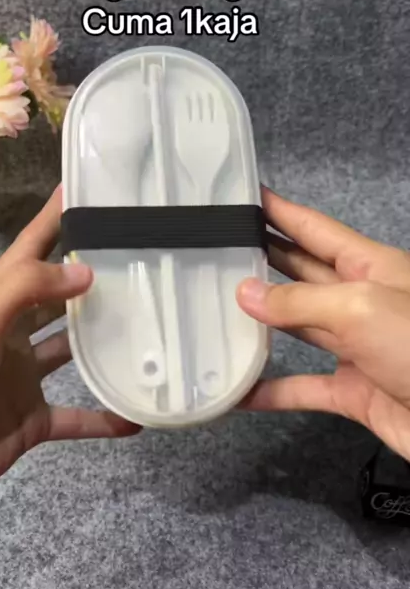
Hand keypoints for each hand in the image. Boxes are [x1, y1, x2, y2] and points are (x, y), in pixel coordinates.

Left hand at [0, 187, 138, 517]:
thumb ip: (25, 290)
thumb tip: (86, 272)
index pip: (31, 249)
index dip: (56, 219)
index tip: (91, 191)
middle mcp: (12, 335)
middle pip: (58, 298)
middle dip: (92, 279)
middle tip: (141, 261)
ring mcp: (22, 379)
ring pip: (71, 352)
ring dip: (104, 343)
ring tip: (148, 328)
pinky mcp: (29, 422)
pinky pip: (75, 418)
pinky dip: (104, 418)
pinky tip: (135, 416)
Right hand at [237, 187, 409, 460]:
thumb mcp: (360, 308)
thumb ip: (299, 300)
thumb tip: (245, 294)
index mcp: (371, 266)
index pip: (316, 229)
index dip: (281, 211)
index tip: (246, 196)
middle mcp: (362, 301)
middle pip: (303, 272)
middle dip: (265, 258)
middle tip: (219, 247)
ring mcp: (358, 347)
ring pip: (300, 326)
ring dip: (263, 319)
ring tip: (217, 307)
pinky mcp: (355, 392)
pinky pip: (305, 387)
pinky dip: (273, 390)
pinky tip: (240, 392)